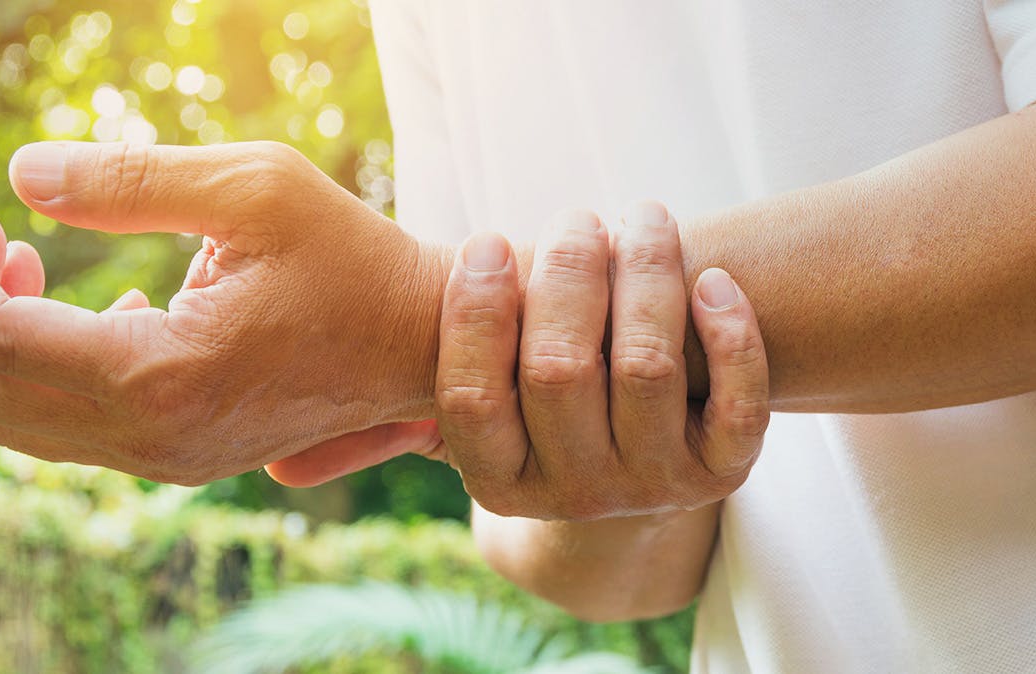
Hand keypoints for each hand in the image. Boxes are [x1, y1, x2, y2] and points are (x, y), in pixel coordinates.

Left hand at [0, 141, 445, 484]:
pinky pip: (78, 434)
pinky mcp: (188, 460)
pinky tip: (113, 311)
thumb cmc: (357, 260)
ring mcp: (171, 460)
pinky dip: (54, 375)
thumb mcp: (256, 189)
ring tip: (34, 268)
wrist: (430, 346)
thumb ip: (131, 178)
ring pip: (22, 423)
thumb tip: (25, 176)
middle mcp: (155, 438)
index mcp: (161, 375)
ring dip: (3, 347)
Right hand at [432, 202, 768, 519]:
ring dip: (646, 273)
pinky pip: (740, 406)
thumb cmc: (542, 399)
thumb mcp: (479, 410)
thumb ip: (416, 392)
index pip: (471, 399)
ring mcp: (654, 486)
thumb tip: (295, 437)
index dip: (475, 312)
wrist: (636, 463)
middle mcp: (575, 495)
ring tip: (642, 217)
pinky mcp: (724, 471)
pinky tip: (715, 281)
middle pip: (559, 371)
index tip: (487, 241)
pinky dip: (734, 337)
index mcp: (501, 481)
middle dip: (566, 274)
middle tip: (575, 219)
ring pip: (647, 367)